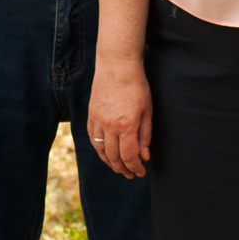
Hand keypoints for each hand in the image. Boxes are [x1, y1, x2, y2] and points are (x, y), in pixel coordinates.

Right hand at [85, 54, 152, 178]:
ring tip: (118, 168)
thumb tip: (144, 156)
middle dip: (123, 169)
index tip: (141, 172)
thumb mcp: (147, 111)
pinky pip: (93, 138)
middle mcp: (109, 126)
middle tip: (131, 174)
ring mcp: (97, 120)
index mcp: (126, 125)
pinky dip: (99, 149)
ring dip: (110, 162)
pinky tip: (106, 153)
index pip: (129, 156)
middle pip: (113, 157)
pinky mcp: (91, 115)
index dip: (135, 168)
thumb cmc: (136, 86)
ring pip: (101, 150)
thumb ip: (145, 135)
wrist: (116, 65)